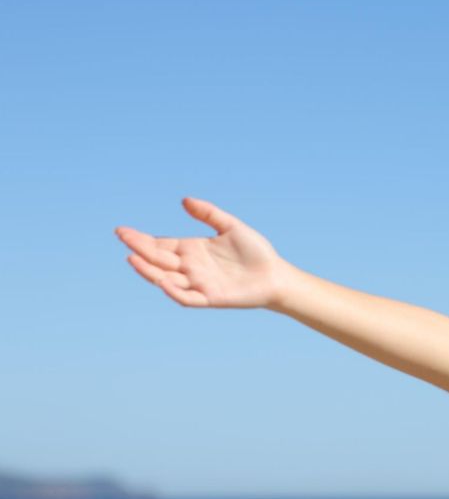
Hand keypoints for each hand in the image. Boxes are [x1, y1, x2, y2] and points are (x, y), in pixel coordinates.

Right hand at [115, 197, 292, 308]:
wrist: (275, 275)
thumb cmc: (255, 251)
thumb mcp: (231, 226)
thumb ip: (208, 214)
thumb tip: (184, 200)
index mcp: (192, 250)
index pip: (161, 245)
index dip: (142, 239)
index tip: (122, 231)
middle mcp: (191, 267)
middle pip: (159, 259)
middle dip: (140, 249)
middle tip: (123, 237)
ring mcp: (199, 283)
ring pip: (166, 279)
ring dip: (149, 271)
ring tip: (133, 258)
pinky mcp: (210, 298)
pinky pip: (187, 297)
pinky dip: (174, 291)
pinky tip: (163, 281)